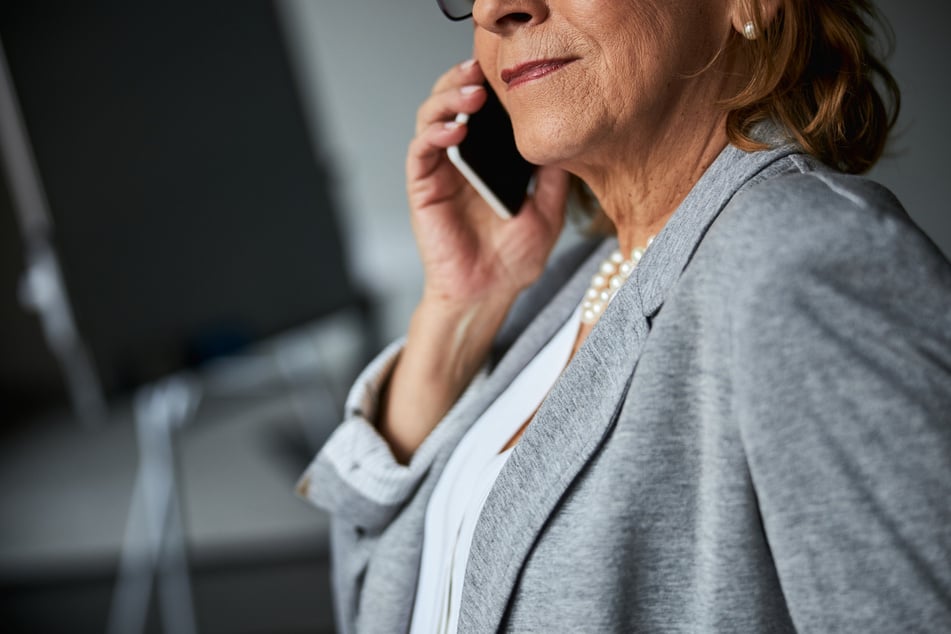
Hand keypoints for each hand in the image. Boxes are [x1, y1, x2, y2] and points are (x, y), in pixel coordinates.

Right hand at [406, 59, 569, 307]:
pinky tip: (452, 130)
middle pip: (453, 104)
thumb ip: (552, 177)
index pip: (484, 110)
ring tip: (471, 94)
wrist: (487, 295)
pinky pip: (420, 152)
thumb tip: (565, 139)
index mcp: (489, 160)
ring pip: (431, 119)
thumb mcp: (547, 212)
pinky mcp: (423, 189)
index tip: (511, 71)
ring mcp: (440, 172)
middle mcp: (461, 159)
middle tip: (483, 71)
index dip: (492, 86)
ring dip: (447, 100)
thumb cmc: (513, 260)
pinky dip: (432, 134)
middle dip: (464, 80)